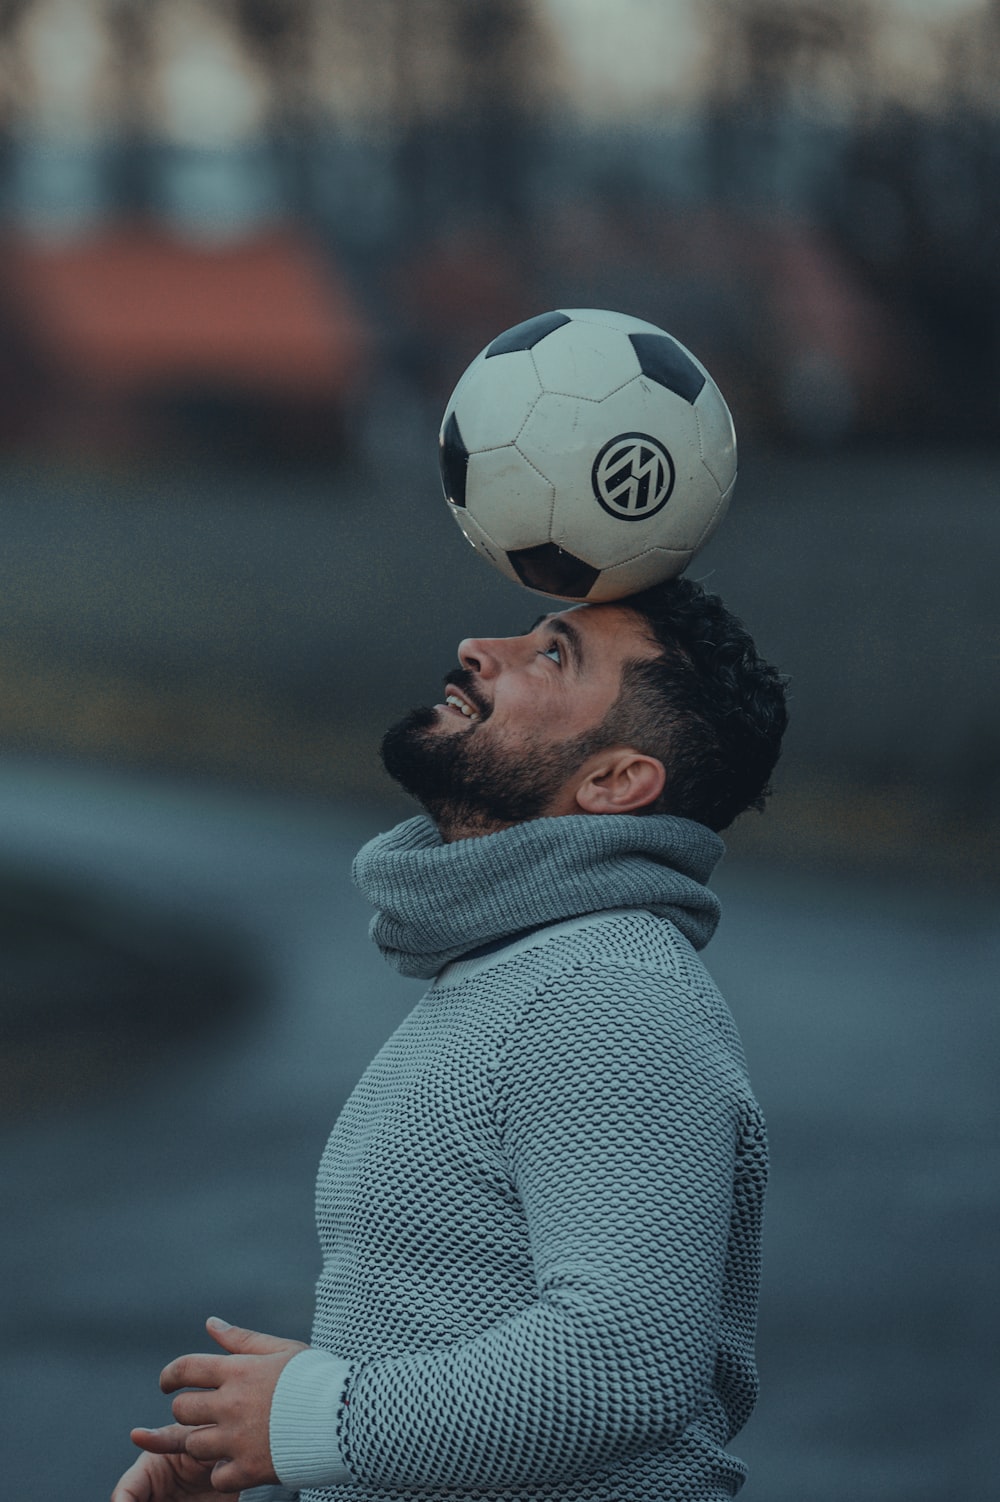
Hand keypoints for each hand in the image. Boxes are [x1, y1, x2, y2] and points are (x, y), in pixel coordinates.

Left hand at [122, 1316, 307, 1496]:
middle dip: (187, 1410)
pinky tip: (237, 1462)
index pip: (186, 1368)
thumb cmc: (315, 1377)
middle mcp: (232, 1404)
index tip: (167, 1385)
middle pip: (183, 1409)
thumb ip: (242, 1339)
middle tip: (201, 1412)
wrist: (347, 1415)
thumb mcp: (281, 1349)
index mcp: (239, 1371)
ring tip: (222, 1438)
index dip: (169, 1376)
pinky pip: (216, 1476)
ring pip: (194, 1446)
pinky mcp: (249, 1469)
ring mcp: (239, 1439)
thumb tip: (211, 1323)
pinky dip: (222, 1472)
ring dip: (203, 1441)